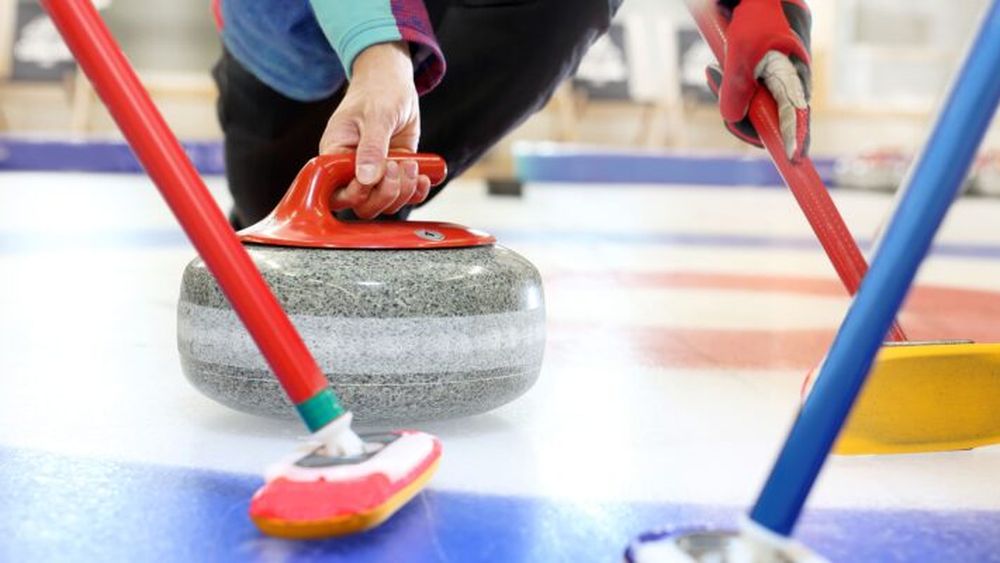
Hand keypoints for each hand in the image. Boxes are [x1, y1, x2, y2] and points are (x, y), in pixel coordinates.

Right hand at [318, 42, 431, 218]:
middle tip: (398, 167)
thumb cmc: (377, 92)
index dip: (356, 194)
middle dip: (385, 194)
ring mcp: (375, 174)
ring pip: (386, 203)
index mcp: (335, 156)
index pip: (337, 192)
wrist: (393, 82)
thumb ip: (371, 148)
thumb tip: (367, 179)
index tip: (374, 177)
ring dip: (403, 191)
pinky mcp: (395, 173)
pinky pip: (405, 195)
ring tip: (412, 165)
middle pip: (363, 205)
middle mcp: (352, 170)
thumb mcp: (376, 116)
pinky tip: (424, 176)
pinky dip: (417, 191)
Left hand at [708, 0, 811, 160]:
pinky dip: (728, 85)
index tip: (794, 158)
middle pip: (772, 115)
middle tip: (724, 105)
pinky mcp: (760, 68)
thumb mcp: (742, 51)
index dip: (795, 139)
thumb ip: (738, 86)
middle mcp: (790, 75)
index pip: (799, 116)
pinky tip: (715, 71)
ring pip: (755, 103)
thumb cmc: (753, 13)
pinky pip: (745, 89)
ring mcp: (776, 73)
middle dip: (744, 118)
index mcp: (796, 73)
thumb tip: (734, 117)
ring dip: (731, 97)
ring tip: (715, 73)